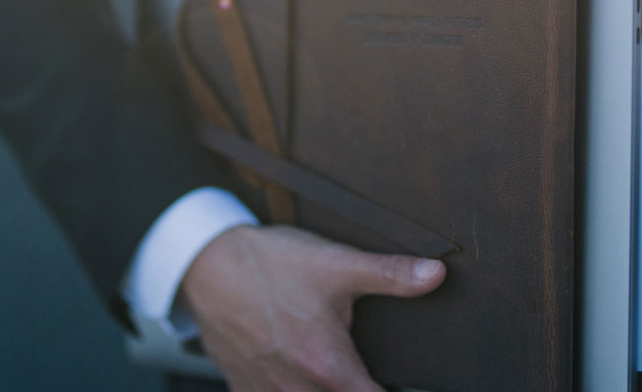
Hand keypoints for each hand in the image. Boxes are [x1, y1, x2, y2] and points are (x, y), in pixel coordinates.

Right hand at [178, 224, 445, 391]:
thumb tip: (436, 274)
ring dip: (328, 391)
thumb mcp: (337, 263)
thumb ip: (390, 274)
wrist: (206, 264)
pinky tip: (303, 378)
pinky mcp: (245, 390)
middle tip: (370, 376)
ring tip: (340, 376)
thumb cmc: (270, 265)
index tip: (402, 386)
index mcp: (328, 367)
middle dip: (360, 390)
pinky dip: (296, 391)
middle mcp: (298, 390)